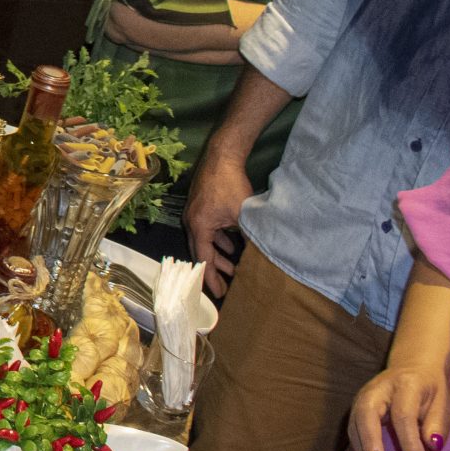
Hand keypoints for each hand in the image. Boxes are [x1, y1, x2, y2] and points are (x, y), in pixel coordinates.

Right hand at [188, 152, 253, 294]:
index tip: (219, 294)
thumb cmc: (230, 185)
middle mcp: (191, 222)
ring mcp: (194, 214)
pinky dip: (218, 241)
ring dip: (218, 255)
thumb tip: (258, 257)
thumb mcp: (242, 215)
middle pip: (200, 253)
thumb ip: (247, 237)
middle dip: (213, 270)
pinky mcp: (201, 207)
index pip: (203, 259)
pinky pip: (208, 231)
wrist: (221, 156)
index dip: (211, 278)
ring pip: (205, 242)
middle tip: (225, 287)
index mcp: (199, 226)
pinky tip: (231, 245)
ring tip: (234, 268)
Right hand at [346, 363, 449, 450]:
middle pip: (366, 420)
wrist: (412, 366)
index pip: (403, 416)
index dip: (409, 443)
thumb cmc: (431, 387)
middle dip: (371, 450)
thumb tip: (431, 448)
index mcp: (404, 385)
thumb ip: (437, 424)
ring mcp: (360, 400)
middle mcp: (375, 391)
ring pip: (354, 431)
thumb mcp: (443, 402)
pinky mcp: (355, 412)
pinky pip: (353, 437)